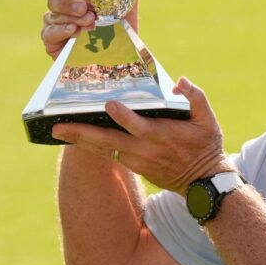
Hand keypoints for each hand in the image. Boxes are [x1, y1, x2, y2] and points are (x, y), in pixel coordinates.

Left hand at [50, 77, 232, 192]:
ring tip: (57, 130)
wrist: (203, 183)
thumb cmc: (206, 146)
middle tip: (58, 126)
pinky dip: (90, 146)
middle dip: (83, 133)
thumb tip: (180, 81)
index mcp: (164, 136)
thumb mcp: (208, 120)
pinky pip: (107, 154)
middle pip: (110, 141)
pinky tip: (75, 137)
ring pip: (104, 149)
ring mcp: (137, 161)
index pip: (140, 127)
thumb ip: (196, 97)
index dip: (125, 117)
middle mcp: (146, 151)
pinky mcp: (133, 166)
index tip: (109, 105)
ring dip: (80, 140)